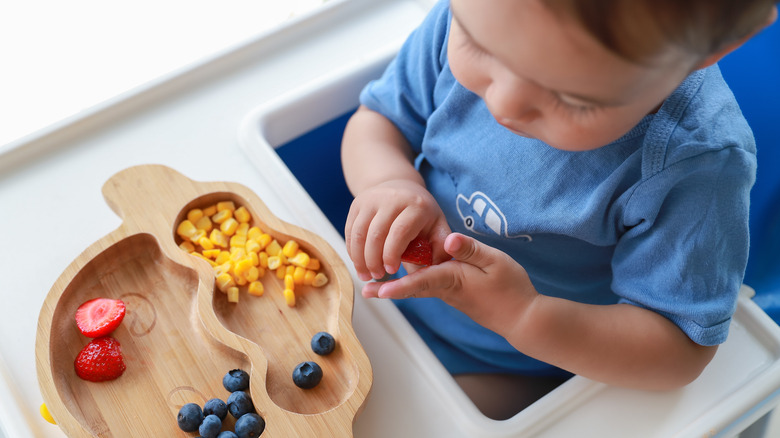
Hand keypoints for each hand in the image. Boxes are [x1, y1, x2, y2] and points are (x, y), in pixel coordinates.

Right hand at [345, 179, 450, 281]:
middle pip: (376, 234)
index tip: (392, 271)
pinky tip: (359, 263)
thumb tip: (436, 270)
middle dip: (374, 260)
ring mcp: (371, 199)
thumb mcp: (438, 227)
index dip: (392, 254)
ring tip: (366, 275)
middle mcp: (392, 198)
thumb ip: (441, 249)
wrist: (401, 188)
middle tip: (377, 276)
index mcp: (416, 205)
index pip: (399, 231)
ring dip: (360, 258)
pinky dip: (352, 250)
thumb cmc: (422, 215)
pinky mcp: (357, 204)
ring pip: (358, 233)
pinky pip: (350, 231)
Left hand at [362, 233, 537, 335]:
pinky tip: (406, 276)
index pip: (420, 281)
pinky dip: (413, 284)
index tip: (379, 290)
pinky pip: (429, 287)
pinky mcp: (454, 294)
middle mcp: (446, 288)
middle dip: (389, 289)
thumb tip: (447, 239)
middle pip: (412, 288)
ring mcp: (450, 294)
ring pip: (419, 288)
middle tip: (366, 291)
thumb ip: (470, 249)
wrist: (522, 317)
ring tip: (376, 286)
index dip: (398, 285)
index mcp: (453, 279)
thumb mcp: (495, 261)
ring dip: (398, 287)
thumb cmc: (511, 288)